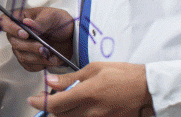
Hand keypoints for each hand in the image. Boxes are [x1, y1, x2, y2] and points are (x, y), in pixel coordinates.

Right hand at [0, 6, 74, 70]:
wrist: (71, 36)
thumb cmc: (60, 22)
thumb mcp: (53, 16)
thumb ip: (40, 21)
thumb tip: (27, 23)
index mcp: (21, 18)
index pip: (5, 21)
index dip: (10, 28)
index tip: (24, 34)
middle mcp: (18, 33)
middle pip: (14, 42)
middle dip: (30, 47)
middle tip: (44, 47)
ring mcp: (23, 47)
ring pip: (22, 56)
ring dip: (37, 57)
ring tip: (51, 54)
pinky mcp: (30, 59)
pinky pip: (29, 66)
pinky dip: (40, 65)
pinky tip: (50, 59)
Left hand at [28, 62, 153, 116]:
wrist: (148, 89)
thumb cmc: (123, 75)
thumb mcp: (95, 69)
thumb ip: (71, 78)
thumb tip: (51, 81)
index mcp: (87, 94)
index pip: (55, 104)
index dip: (39, 102)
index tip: (32, 98)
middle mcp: (91, 112)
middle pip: (60, 116)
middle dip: (50, 107)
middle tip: (46, 97)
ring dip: (63, 113)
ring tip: (63, 101)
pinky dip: (77, 116)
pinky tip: (78, 107)